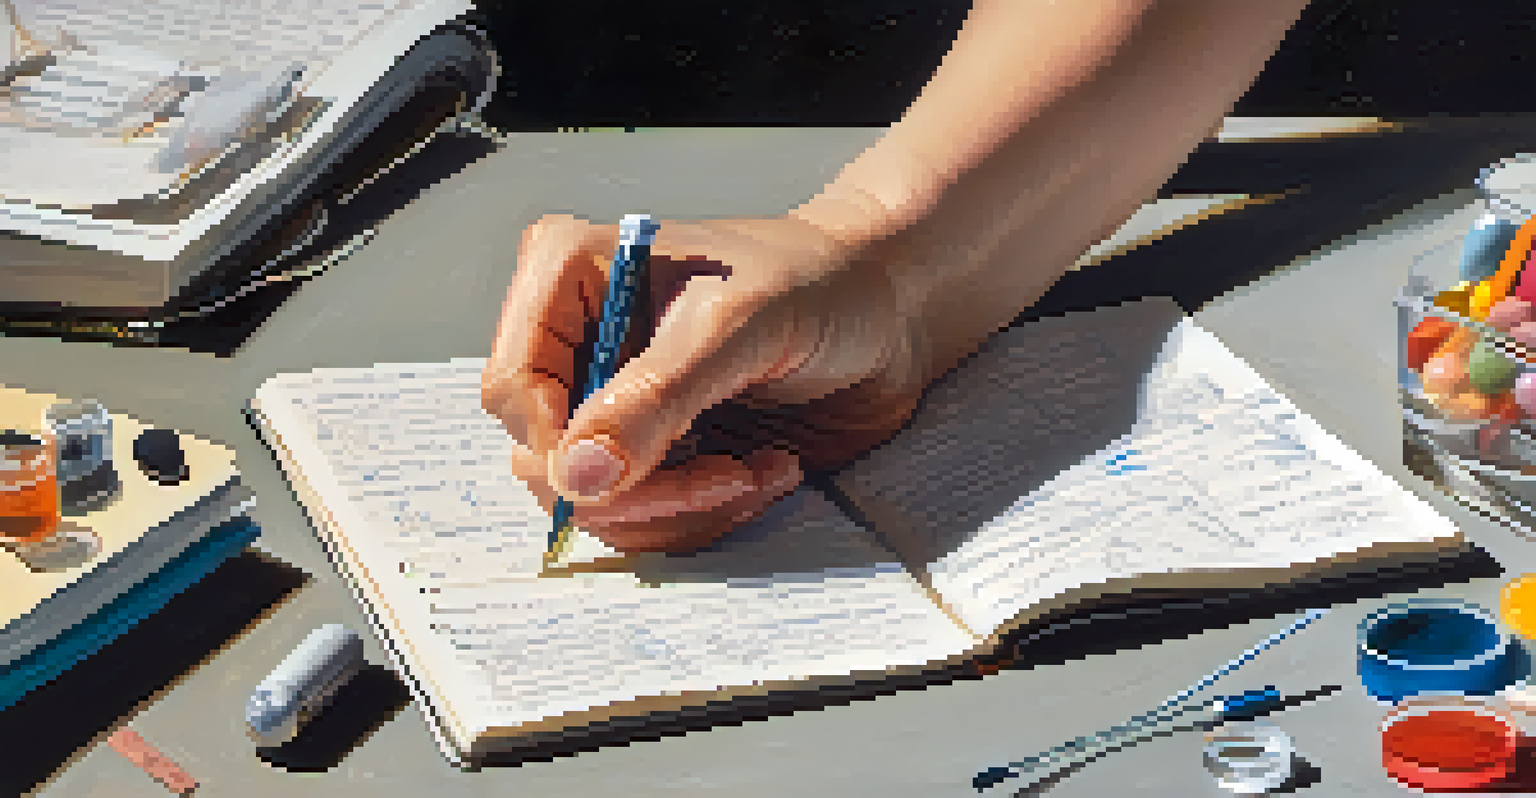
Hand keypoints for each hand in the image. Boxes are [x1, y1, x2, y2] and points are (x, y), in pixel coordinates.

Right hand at [483, 213, 929, 552]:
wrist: (889, 311)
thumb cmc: (819, 282)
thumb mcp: (739, 323)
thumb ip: (657, 395)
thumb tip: (579, 475)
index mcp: (567, 277)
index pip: (513, 387)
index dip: (563, 446)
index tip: (640, 466)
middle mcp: (576, 342)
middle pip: (546, 460)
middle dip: (642, 487)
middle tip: (728, 473)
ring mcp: (613, 404)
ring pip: (596, 503)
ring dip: (684, 507)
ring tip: (760, 470)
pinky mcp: (655, 452)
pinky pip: (646, 518)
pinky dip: (707, 514)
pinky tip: (766, 472)